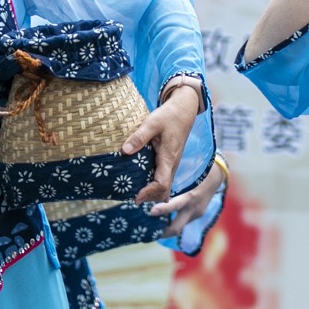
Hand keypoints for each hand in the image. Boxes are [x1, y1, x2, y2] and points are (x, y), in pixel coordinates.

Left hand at [126, 83, 200, 204]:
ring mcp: (172, 164)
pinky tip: (141, 183)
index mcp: (168, 157)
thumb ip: (139, 137)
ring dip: (152, 193)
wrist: (184, 111)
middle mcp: (172, 164)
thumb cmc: (168, 116)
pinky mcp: (170, 162)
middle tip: (132, 197)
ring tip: (134, 192)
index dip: (149, 193)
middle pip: (164, 190)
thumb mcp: (152, 122)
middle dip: (150, 197)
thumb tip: (124, 151)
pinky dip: (155, 186)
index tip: (136, 197)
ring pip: (165, 187)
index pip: (161, 183)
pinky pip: (164, 179)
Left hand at [151, 153, 225, 236]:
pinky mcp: (196, 216)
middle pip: (176, 228)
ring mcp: (195, 215)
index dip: (163, 209)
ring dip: (164, 229)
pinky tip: (159, 221)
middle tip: (146, 234)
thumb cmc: (197, 171)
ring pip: (177, 227)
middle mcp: (193, 209)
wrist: (217, 177)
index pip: (175, 205)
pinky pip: (182, 222)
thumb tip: (152, 184)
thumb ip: (171, 181)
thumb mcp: (186, 173)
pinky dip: (171, 222)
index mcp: (190, 196)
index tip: (151, 212)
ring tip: (149, 230)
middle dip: (161, 233)